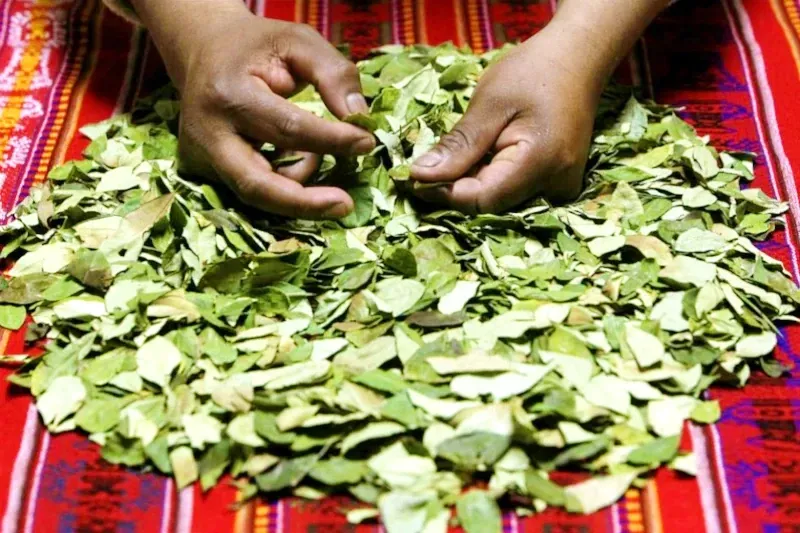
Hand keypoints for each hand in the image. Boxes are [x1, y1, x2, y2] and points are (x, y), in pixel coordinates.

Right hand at [134, 0, 374, 217]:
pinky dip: (285, 181)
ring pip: (257, 195)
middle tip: (345, 206)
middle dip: (304, 203)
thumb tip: (359, 118)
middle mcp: (207, 134)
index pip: (287, 129)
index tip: (366, 142)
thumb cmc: (257, 47)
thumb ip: (333, 73)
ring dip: (299, 186)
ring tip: (315, 156)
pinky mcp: (205, 173)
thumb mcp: (298, 42)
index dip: (331, 140)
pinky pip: (254, 189)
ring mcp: (201, 158)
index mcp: (229, 94)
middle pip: (257, 185)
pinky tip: (294, 156)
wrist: (204, 51)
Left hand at [410, 0, 668, 213]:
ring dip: (471, 185)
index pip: (482, 200)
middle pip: (492, 205)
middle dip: (456, 190)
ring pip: (502, 202)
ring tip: (455, 157)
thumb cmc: (533, 72)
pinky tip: (480, 158)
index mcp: (540, 164)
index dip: (444, 194)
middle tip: (427, 167)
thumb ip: (459, 145)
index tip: (415, 178)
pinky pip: (515, 193)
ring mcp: (560, 188)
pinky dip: (490, 180)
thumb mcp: (489, 102)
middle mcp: (556, 186)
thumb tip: (419, 177)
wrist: (577, 60)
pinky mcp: (556, 184)